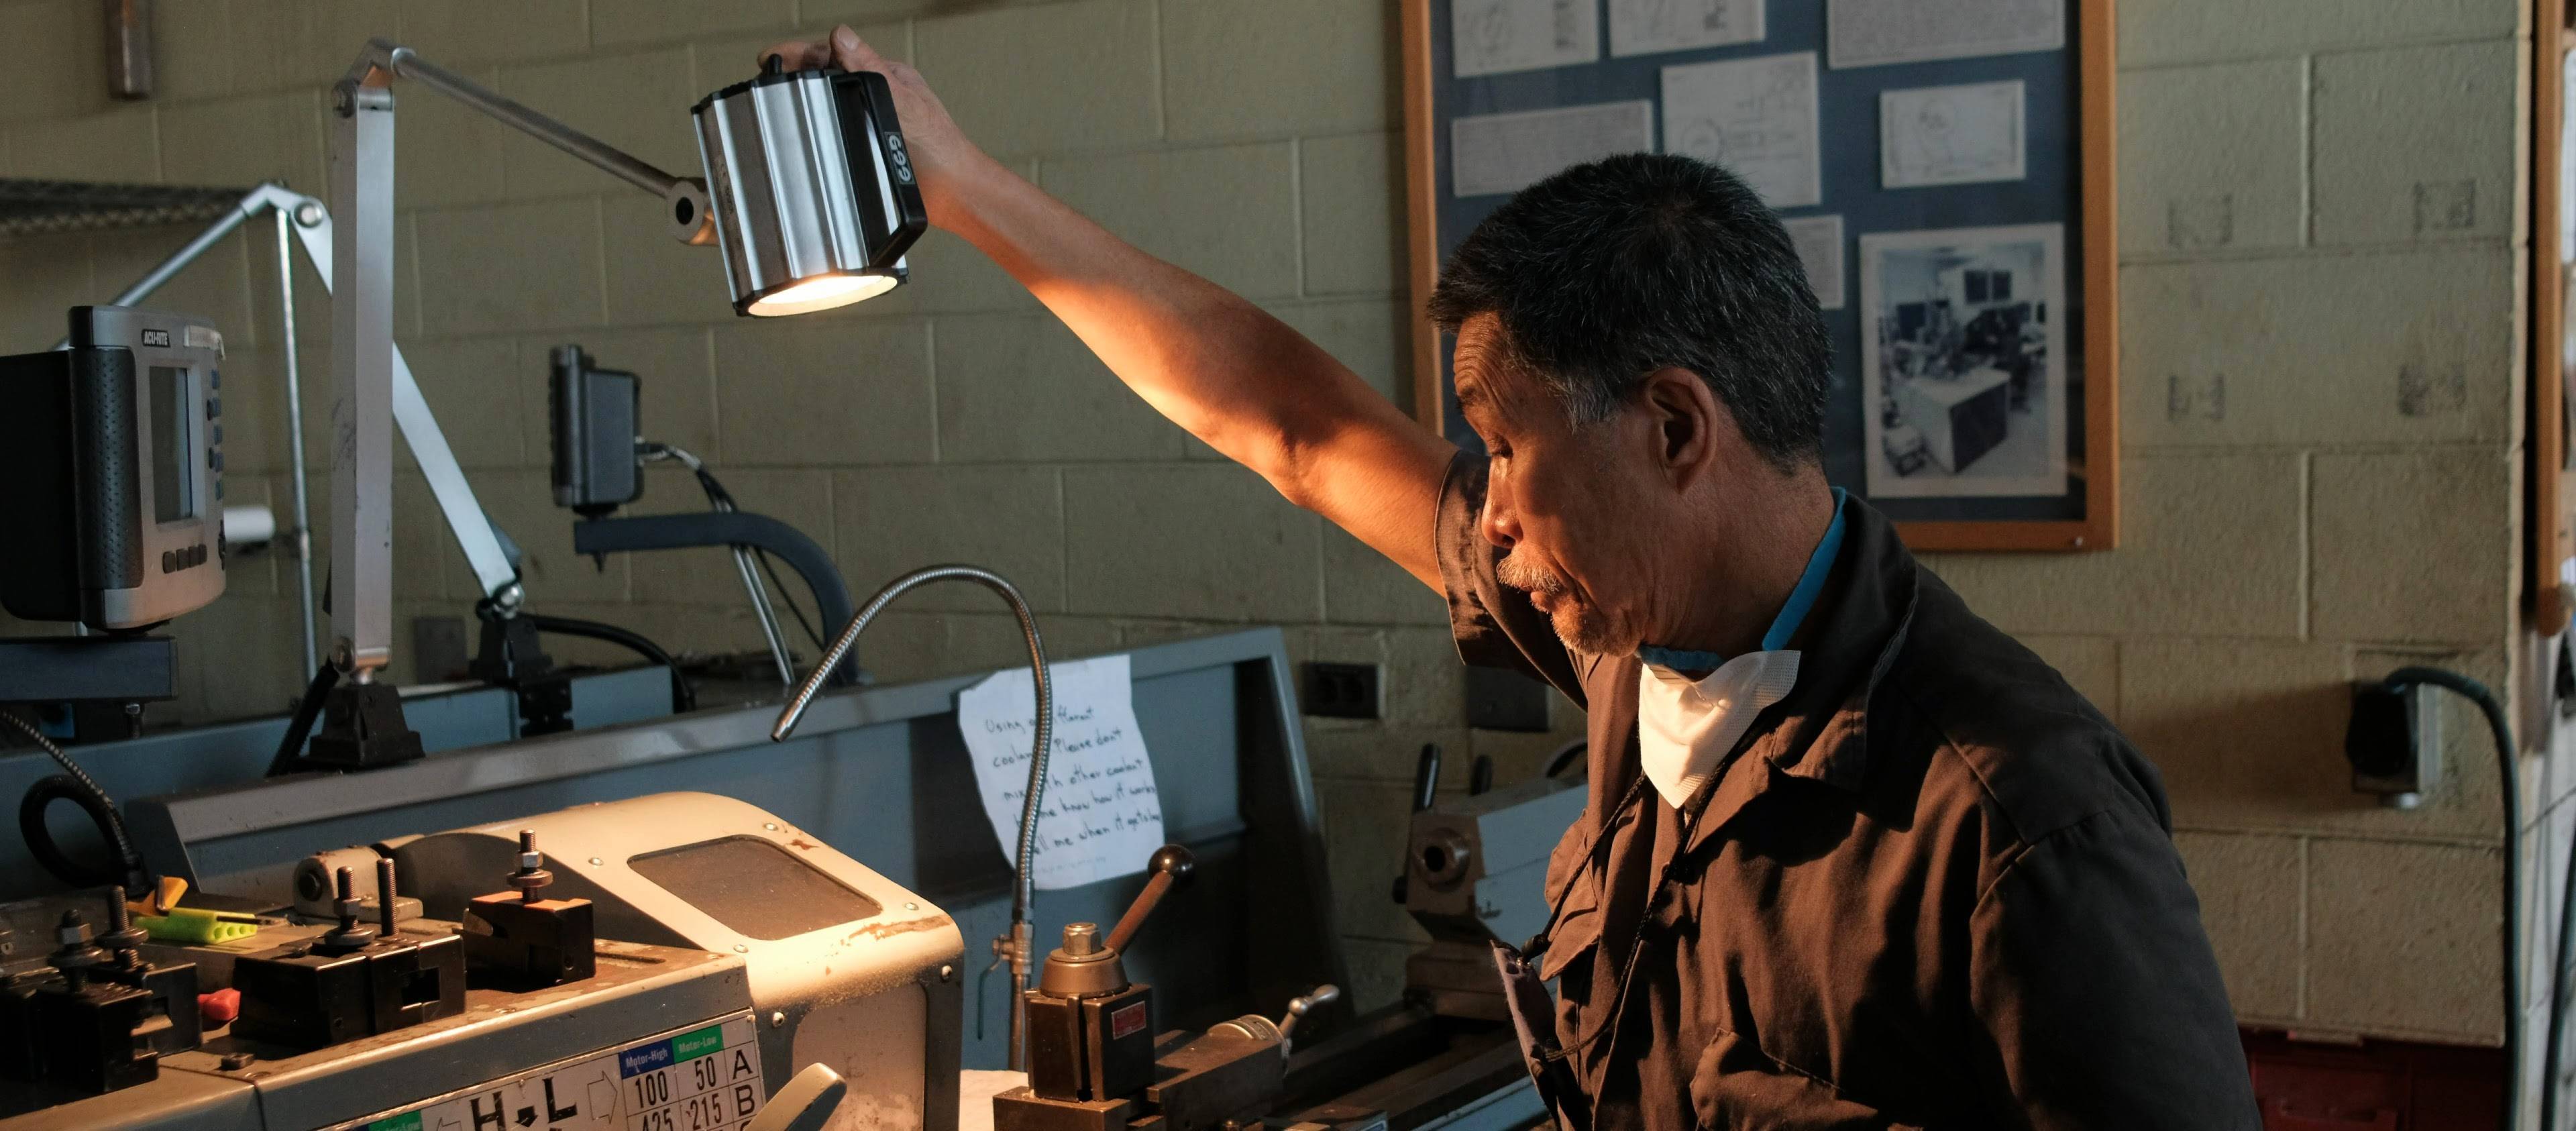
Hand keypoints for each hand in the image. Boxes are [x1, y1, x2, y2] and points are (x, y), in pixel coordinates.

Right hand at [756, 25, 986, 226]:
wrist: (954, 193)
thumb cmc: (939, 148)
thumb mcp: (900, 100)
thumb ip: (870, 68)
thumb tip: (841, 36)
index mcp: (885, 76)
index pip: (835, 55)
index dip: (801, 54)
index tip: (771, 58)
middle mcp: (877, 96)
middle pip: (828, 77)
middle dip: (796, 75)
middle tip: (764, 79)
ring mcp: (872, 122)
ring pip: (831, 105)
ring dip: (805, 102)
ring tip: (774, 103)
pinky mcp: (868, 149)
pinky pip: (837, 134)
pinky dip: (818, 132)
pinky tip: (801, 137)